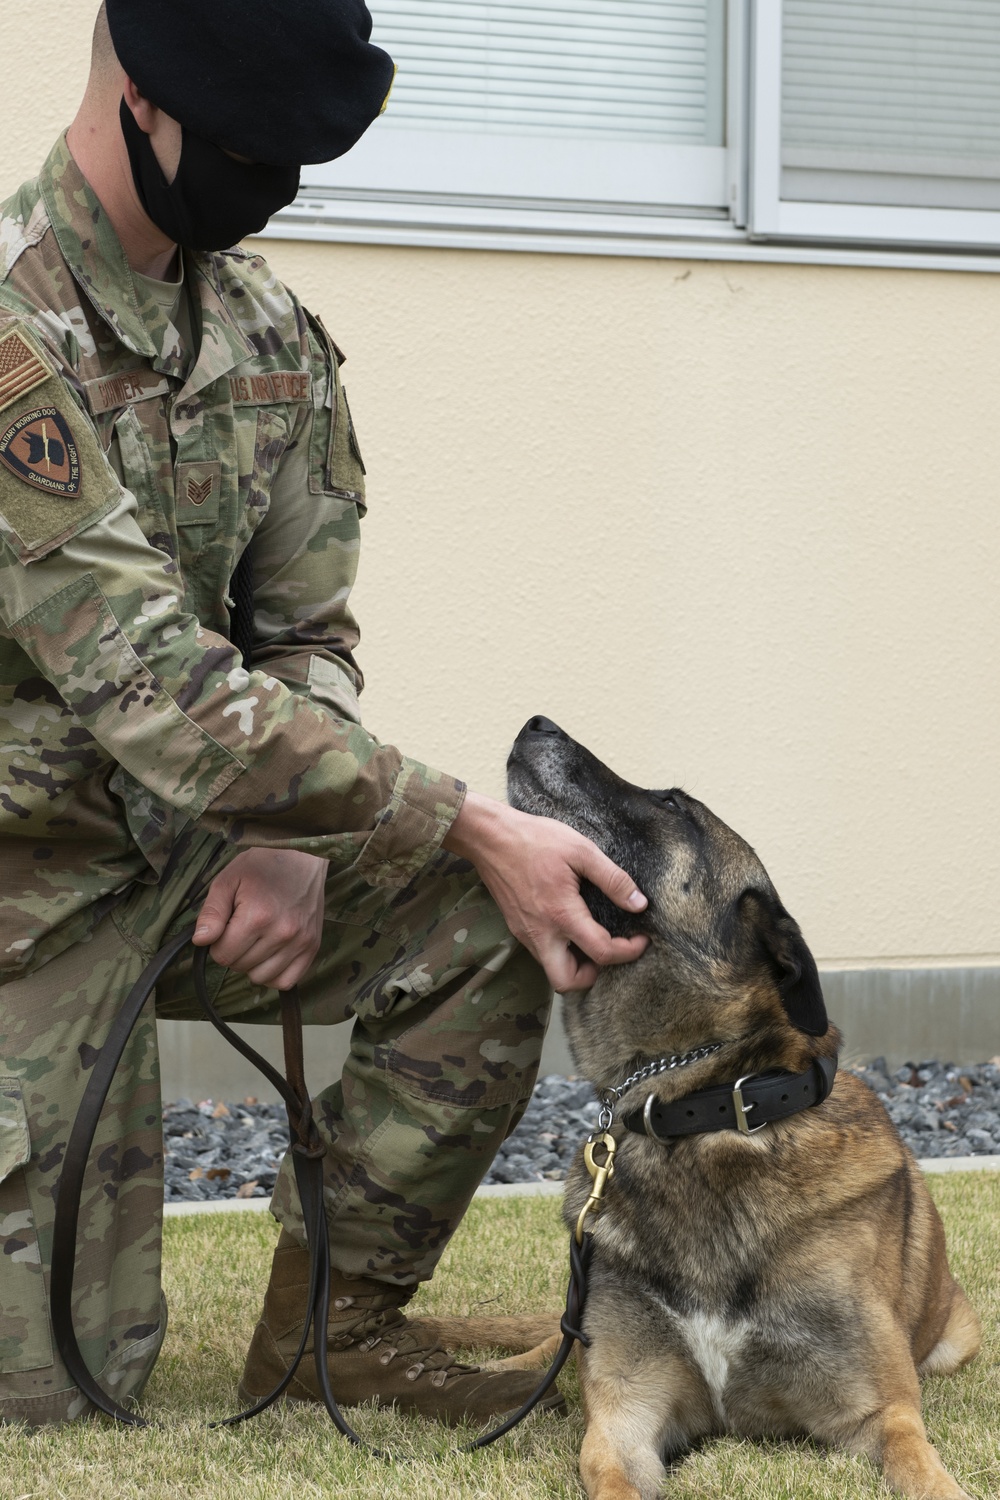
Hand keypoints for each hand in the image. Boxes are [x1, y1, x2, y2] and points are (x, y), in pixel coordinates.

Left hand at [192, 848, 328, 990]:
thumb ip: (212, 913)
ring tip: (257, 939)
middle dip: (234, 951)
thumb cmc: (261, 866)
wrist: (302, 856)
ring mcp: (300, 941)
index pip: (222, 955)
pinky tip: (271, 955)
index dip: (217, 942)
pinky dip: (274, 974)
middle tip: (242, 928)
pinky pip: (286, 981)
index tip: (227, 925)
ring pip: (261, 977)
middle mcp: (282, 932)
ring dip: (252, 964)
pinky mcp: (313, 946)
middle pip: (240, 967)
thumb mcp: (228, 881)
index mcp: (257, 916)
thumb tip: (201, 941)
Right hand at [443, 791, 648, 992]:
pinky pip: (541, 952)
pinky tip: (571, 926)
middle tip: (608, 951)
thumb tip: (639, 903)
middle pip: (567, 982)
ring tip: (592, 937)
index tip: (640, 939)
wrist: (490, 837)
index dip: (629, 952)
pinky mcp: (516, 927)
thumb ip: (613, 879)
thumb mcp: (581, 851)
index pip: (602, 953)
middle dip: (593, 975)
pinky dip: (561, 951)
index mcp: (561, 914)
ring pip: (552, 969)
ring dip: (576, 964)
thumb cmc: (535, 839)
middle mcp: (541, 933)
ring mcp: (525, 933)